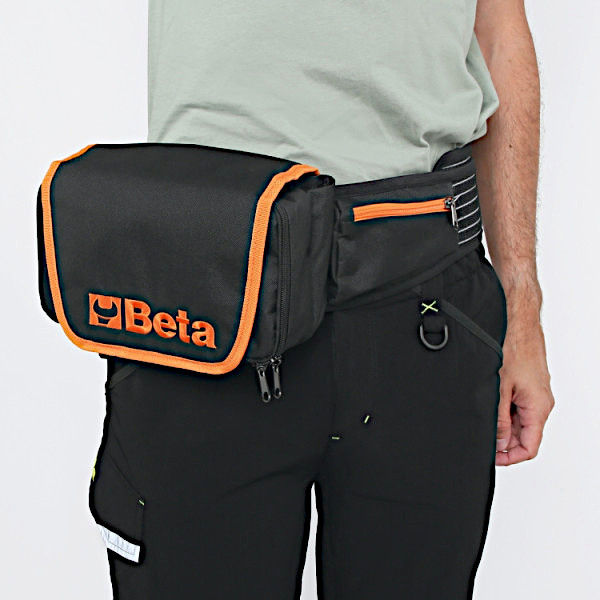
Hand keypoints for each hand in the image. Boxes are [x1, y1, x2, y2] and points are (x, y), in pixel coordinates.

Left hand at [495, 313, 554, 465]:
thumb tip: (498, 442)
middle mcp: (540, 400)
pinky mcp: (526, 380)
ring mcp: (533, 390)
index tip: (491, 457)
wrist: (516, 318)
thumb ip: (500, 419)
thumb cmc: (512, 345)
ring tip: (481, 414)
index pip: (529, 447)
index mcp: (538, 407)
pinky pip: (515, 402)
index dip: (509, 457)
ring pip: (518, 418)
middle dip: (502, 440)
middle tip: (481, 436)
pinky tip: (487, 399)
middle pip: (524, 435)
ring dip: (501, 422)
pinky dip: (501, 407)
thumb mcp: (499, 388)